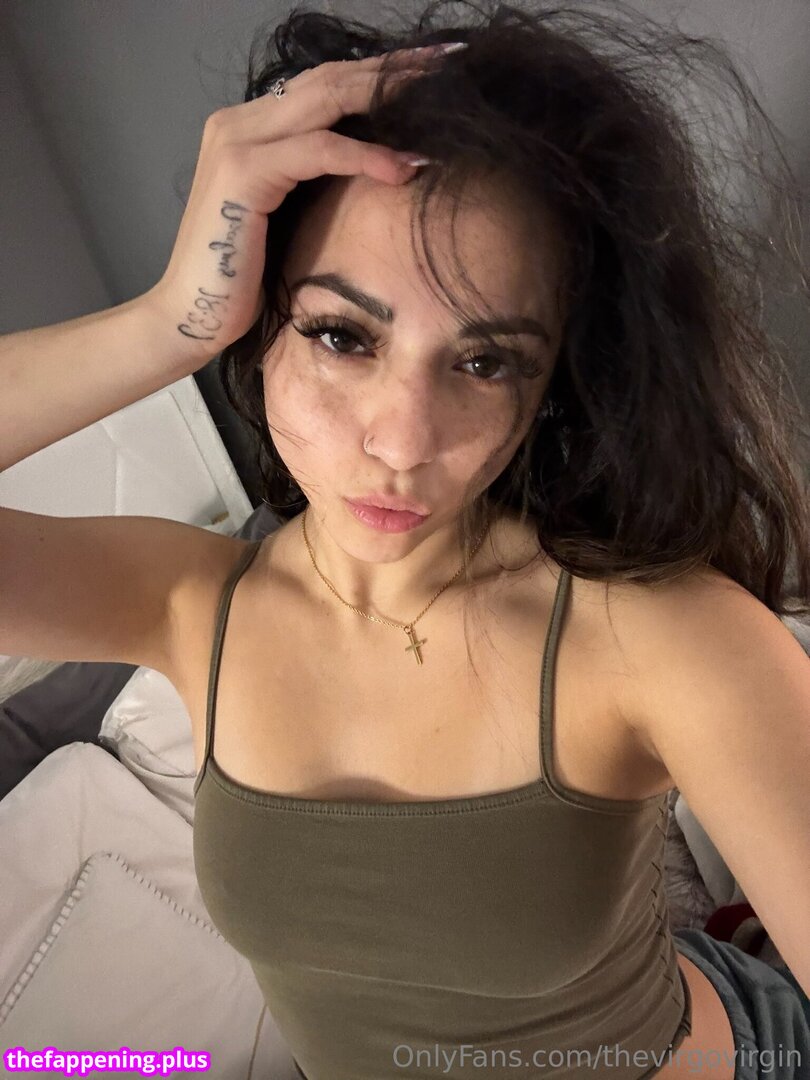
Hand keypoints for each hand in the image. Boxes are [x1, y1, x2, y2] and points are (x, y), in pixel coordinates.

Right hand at [145, 46, 444, 361]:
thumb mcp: (286, 216)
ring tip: (439, 97)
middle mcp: (238, 121)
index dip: (378, 72)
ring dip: (387, 96)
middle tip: (448, 61)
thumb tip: (376, 166)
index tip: (433, 69)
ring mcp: (237, 141)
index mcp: (248, 127)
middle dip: (393, 68)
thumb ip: (313, 180)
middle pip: (329, 78)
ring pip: (327, 99)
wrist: (192, 316)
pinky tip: (403, 168)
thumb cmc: (242, 280)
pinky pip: (320, 150)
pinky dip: (365, 156)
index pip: (323, 83)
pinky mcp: (244, 172)